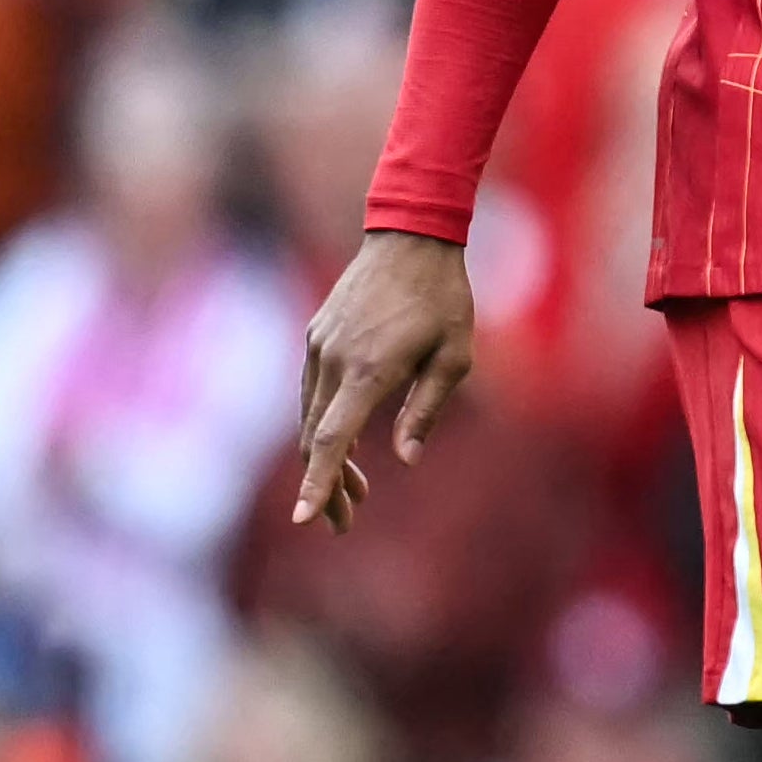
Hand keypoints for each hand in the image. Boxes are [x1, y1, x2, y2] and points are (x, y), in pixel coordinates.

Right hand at [290, 229, 477, 532]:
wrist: (410, 237)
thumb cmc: (444, 298)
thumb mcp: (454, 357)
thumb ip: (426, 410)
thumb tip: (405, 459)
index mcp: (369, 369)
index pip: (334, 439)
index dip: (320, 483)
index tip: (306, 518)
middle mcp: (333, 360)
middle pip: (316, 438)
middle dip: (326, 485)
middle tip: (343, 524)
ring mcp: (318, 346)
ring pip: (310, 418)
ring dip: (326, 458)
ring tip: (354, 495)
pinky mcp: (316, 336)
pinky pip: (312, 392)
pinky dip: (324, 425)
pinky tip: (348, 446)